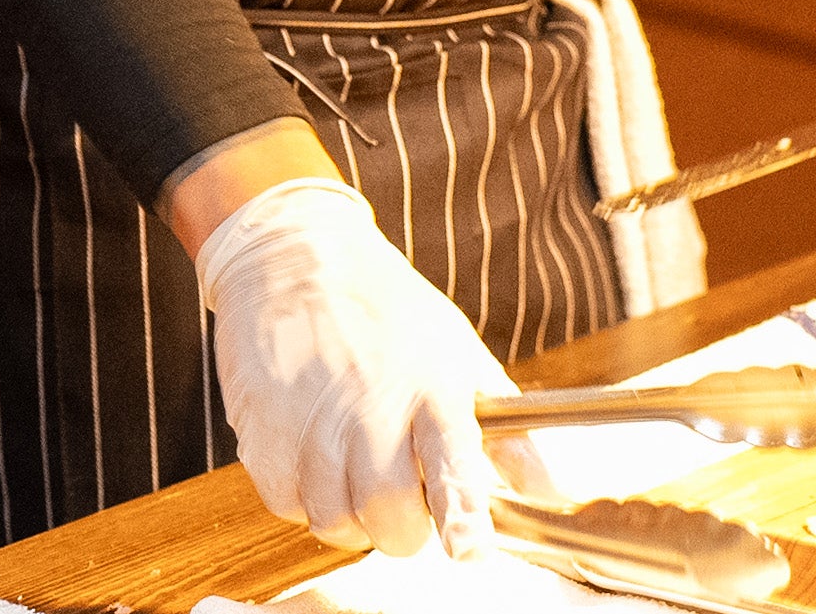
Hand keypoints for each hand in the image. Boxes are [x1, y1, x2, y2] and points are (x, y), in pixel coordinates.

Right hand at [197, 175, 512, 557]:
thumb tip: (553, 490)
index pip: (451, 465)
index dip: (462, 517)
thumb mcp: (461, 354)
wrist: (294, 264)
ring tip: (360, 466)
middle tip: (405, 495)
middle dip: (404, 528)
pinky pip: (290, 510)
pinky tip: (320, 458)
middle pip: (390, 516)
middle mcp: (370, 411)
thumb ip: (506, 431)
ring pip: (338, 524)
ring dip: (354, 515)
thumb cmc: (388, 311)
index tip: (470, 550)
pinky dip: (308, 500)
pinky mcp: (262, 441)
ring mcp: (312, 428)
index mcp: (431, 388)